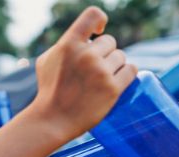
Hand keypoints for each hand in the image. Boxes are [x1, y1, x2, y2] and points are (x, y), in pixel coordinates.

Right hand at [28, 6, 136, 139]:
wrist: (52, 120)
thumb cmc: (49, 90)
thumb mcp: (47, 60)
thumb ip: (66, 44)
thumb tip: (87, 37)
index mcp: (69, 44)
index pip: (93, 15)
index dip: (99, 20)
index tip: (99, 31)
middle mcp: (86, 55)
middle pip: (110, 41)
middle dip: (104, 53)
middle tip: (94, 68)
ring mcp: (100, 72)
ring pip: (121, 56)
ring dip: (114, 65)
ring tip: (102, 78)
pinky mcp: (112, 89)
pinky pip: (131, 70)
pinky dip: (126, 74)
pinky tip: (118, 79)